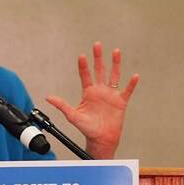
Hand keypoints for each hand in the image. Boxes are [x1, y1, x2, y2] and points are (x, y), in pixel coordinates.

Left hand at [46, 42, 138, 158]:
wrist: (101, 139)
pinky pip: (127, 90)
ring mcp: (111, 95)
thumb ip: (61, 105)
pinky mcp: (121, 102)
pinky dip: (131, 84)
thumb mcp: (73, 116)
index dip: (83, 66)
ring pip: (114, 75)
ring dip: (115, 64)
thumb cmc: (87, 128)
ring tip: (116, 51)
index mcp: (88, 92)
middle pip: (99, 70)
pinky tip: (135, 76)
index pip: (85, 75)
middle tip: (97, 45)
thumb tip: (48, 97)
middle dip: (98, 58)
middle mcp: (100, 91)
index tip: (82, 56)